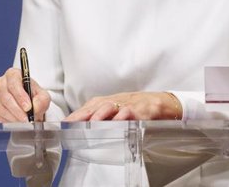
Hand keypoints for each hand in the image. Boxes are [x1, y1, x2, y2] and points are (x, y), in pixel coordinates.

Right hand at [0, 67, 50, 122]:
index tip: (28, 108)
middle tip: (26, 119)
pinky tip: (14, 121)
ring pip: (1, 107)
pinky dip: (6, 120)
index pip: (14, 84)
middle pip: (6, 97)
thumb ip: (41, 100)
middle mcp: (1, 82)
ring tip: (22, 122)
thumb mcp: (43, 96)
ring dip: (13, 117)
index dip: (21, 97)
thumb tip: (34, 106)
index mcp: (13, 74)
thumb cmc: (34, 97)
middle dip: (17, 110)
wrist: (28, 104)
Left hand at [64, 91, 181, 121]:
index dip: (77, 115)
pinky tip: (118, 121)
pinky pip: (132, 111)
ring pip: (112, 106)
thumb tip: (84, 128)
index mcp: (110, 102)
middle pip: (97, 105)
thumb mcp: (120, 111)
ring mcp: (130, 103)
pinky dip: (125, 116)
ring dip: (100, 114)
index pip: (90, 107)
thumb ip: (104, 118)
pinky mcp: (144, 109)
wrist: (164, 102)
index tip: (65, 123)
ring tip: (91, 123)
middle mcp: (118, 101)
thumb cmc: (139, 107)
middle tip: (71, 123)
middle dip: (83, 114)